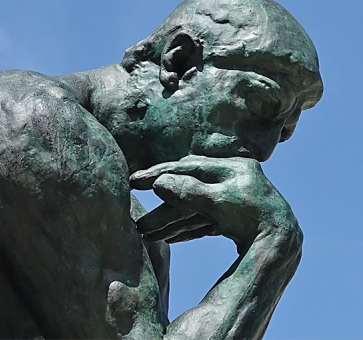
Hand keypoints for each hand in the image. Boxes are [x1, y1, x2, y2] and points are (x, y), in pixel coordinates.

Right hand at [130, 155, 297, 251]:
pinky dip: (186, 228)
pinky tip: (170, 238)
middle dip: (161, 205)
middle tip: (135, 208)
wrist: (282, 247)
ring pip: (193, 207)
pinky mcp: (237, 218)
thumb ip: (188, 191)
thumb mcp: (217, 203)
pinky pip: (204, 220)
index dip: (158, 174)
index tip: (134, 180)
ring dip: (170, 220)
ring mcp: (235, 199)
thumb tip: (159, 183)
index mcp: (231, 167)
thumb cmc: (252, 220)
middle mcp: (233, 179)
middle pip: (187, 188)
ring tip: (146, 233)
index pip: (186, 167)